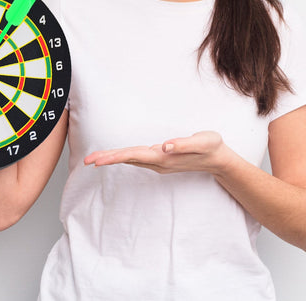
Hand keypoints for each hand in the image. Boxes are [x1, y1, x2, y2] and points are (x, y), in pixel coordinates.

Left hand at [84, 131, 232, 174]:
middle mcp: (159, 162)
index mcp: (164, 157)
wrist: (219, 160)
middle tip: (86, 161)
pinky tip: (116, 156)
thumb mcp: (202, 142)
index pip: (134, 156)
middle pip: (128, 159)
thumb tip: (165, 146)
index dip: (115, 157)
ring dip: (113, 159)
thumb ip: (184, 144)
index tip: (98, 161)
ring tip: (94, 160)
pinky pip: (137, 159)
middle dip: (107, 159)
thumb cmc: (211, 147)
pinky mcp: (161, 160)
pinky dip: (124, 157)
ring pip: (131, 160)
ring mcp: (159, 163)